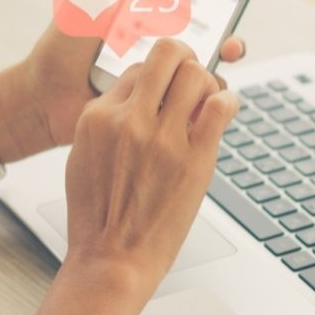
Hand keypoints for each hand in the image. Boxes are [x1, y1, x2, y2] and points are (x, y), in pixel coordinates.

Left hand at [0, 0, 245, 160]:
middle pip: (208, 34)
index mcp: (145, 17)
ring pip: (205, 66)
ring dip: (222, 59)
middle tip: (230, 34)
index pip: (187, 1)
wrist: (44, 100)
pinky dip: (207, 94)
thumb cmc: (60, 50)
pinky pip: (191, 99)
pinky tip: (208, 89)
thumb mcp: (84, 2)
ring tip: (224, 55)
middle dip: (227, 30)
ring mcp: (161, 76)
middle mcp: (159, 46)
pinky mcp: (158, 103)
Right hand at [62, 38, 238, 293]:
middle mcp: (129, 120)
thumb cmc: (100, 216)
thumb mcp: (86, 157)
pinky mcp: (194, 158)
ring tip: (209, 100)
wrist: (112, 259)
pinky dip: (228, 102)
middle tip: (194, 75)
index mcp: (98, 116)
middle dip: (186, 60)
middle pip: (168, 55)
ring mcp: (163, 138)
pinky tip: (224, 112)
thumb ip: (109, 122)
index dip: (158, 74)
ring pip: (197, 74)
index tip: (169, 84)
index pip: (137, 67)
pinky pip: (220, 107)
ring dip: (209, 83)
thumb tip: (138, 98)